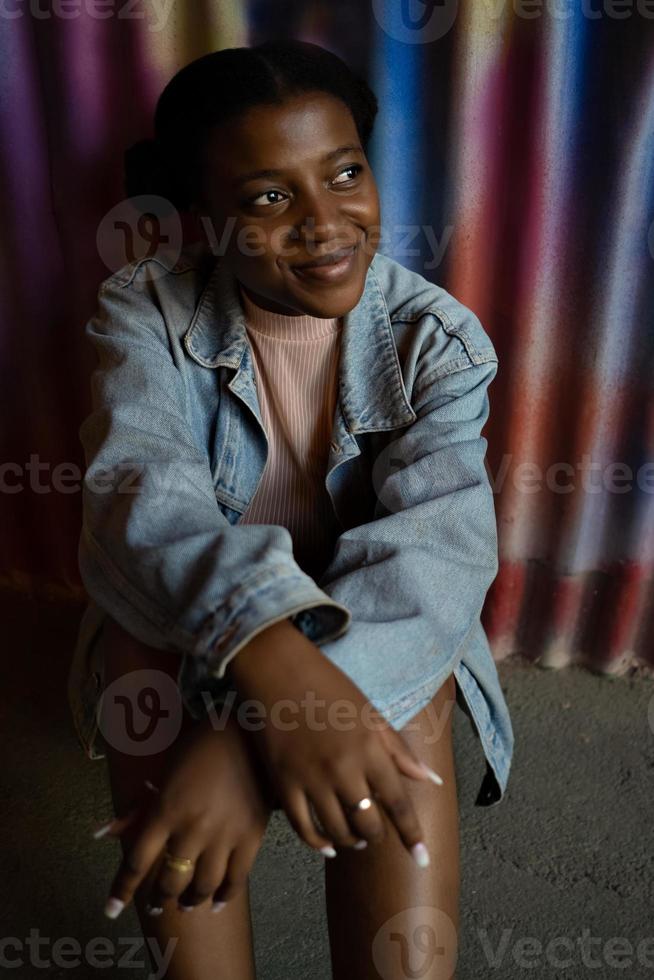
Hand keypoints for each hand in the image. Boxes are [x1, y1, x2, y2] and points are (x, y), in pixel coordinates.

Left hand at [93, 710, 274, 918]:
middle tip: (157, 905)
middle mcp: (191, 828)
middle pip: (170, 880)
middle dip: (159, 898)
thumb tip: (102, 834)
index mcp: (165, 810)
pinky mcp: (251, 837)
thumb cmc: (199, 747)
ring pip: (202, 885)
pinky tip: (217, 902)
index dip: (122, 889)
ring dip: (191, 900)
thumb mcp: (164, 772)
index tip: (112, 910)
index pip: (136, 861)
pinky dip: (225, 895)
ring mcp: (223, 835)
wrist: (247, 732)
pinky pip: (236, 878)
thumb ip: (138, 810)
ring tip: (186, 903)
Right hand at [227, 619, 442, 866]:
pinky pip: (304, 828)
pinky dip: (318, 843)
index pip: (398, 803)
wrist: (277, 670)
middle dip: (378, 836)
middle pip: (369, 824)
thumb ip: (399, 751)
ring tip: (355, 839)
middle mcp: (344, 770)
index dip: (412, 835)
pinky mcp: (284, 784)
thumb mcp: (370, 712)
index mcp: (370, 750)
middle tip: (377, 833)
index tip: (423, 860)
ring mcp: (311, 779)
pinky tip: (327, 846)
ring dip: (351, 841)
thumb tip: (432, 781)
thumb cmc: (328, 685)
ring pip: (338, 831)